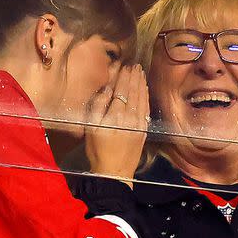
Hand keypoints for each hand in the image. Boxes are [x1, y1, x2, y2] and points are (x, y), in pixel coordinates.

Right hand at [85, 65, 148, 187]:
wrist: (114, 173)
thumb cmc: (98, 151)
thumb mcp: (90, 128)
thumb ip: (98, 106)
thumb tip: (107, 89)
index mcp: (115, 115)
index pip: (121, 90)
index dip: (123, 77)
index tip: (124, 66)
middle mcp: (130, 117)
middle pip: (133, 92)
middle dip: (134, 77)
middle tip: (135, 65)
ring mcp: (139, 123)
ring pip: (142, 98)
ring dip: (141, 84)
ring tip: (140, 72)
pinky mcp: (144, 130)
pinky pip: (146, 108)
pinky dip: (146, 96)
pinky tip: (145, 89)